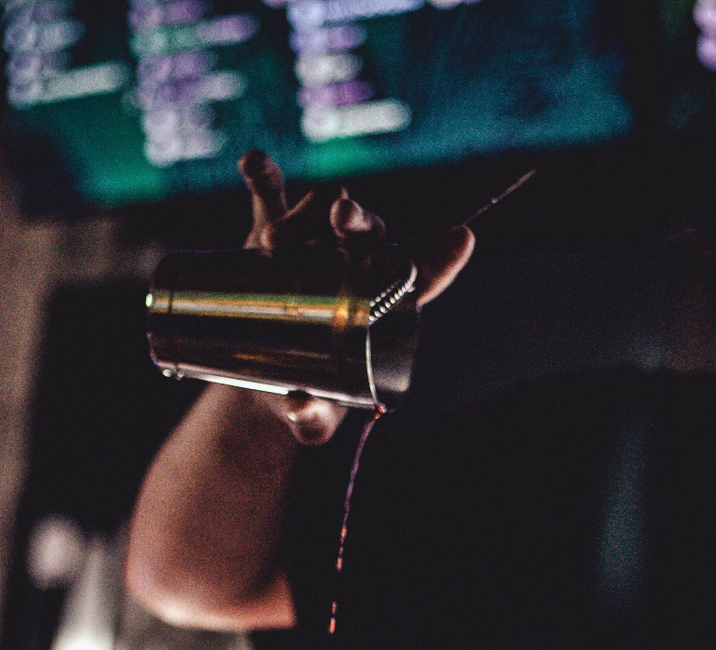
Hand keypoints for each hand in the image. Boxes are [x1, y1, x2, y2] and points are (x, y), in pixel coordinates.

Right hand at [236, 150, 475, 444]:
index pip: (421, 279)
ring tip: (273, 244)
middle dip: (360, 218)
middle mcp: (354, 265)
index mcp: (382, 306)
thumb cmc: (305, 400)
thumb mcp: (310, 420)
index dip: (442, 259)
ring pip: (323, 209)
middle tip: (340, 216)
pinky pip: (271, 196)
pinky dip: (264, 177)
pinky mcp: (271, 232)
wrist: (256, 379)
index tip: (462, 238)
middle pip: (371, 230)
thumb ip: (309, 420)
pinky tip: (253, 163)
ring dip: (303, 215)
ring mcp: (314, 244)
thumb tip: (299, 405)